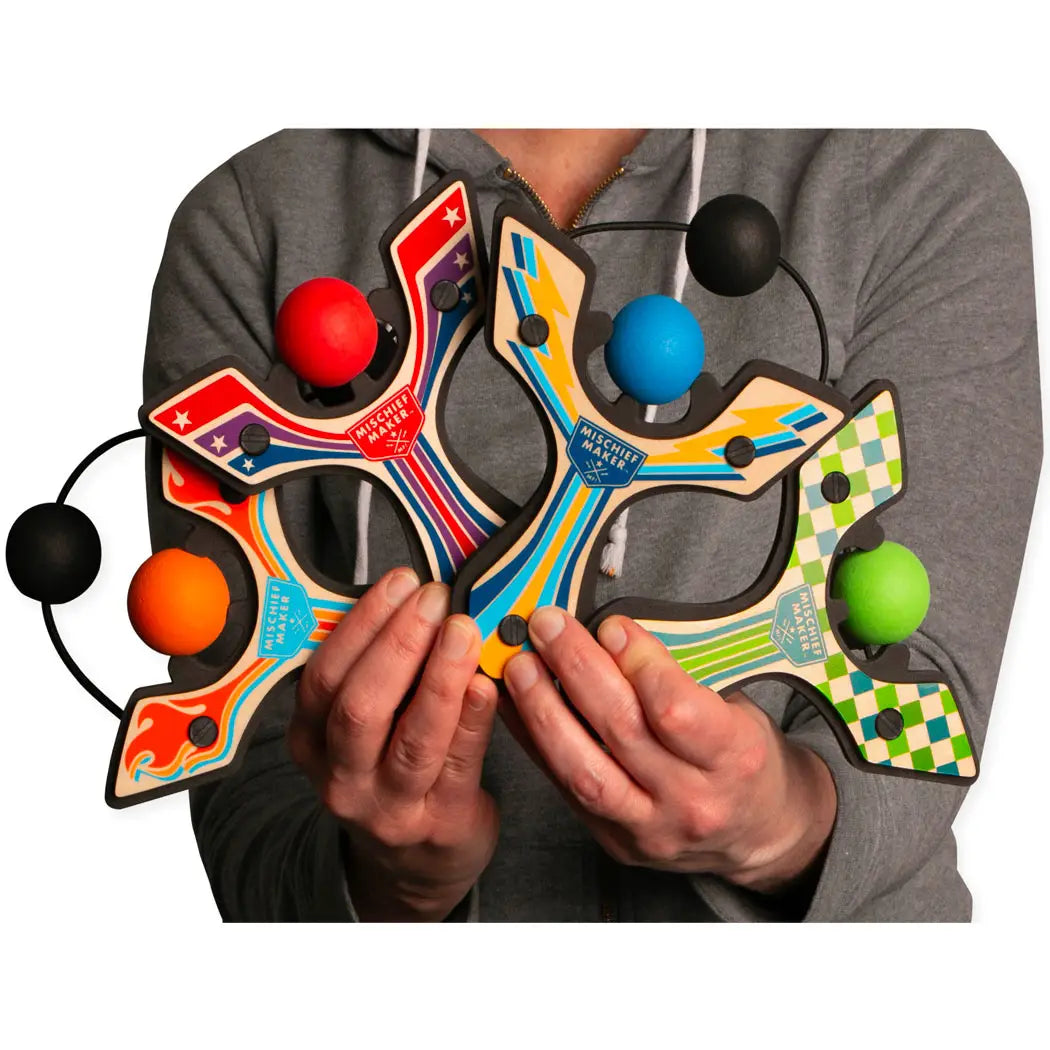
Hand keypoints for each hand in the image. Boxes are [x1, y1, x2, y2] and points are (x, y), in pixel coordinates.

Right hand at [287, 567, 499, 920]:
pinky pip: (459, 762)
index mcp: (311, 740)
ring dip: (440, 675)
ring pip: (413, 736)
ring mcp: (390, 805)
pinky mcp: (440, 821)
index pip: (324, 675)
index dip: (363, 624)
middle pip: (360, 705)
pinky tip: (487, 682)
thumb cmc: (392, 766)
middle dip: (400, 643)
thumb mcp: (362, 724)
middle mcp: (341, 776)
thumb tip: (412, 596)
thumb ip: (377, 668)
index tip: (401, 583)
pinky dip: (473, 718)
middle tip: (435, 599)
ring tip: (464, 630)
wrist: (418, 860)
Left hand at [502, 608, 836, 894]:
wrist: (756, 833)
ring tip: (520, 666)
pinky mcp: (614, 839)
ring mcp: (649, 827)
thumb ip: (682, 675)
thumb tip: (612, 632)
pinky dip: (534, 741)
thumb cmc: (744, 759)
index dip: (637, 663)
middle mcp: (691, 800)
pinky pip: (563, 786)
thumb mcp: (738, 707)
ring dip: (542, 710)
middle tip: (549, 626)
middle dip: (577, 669)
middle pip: (621, 730)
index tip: (612, 627)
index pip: (675, 710)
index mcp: (735, 758)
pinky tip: (515, 705)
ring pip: (582, 768)